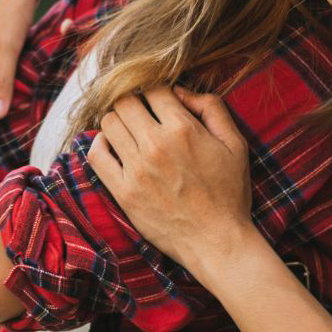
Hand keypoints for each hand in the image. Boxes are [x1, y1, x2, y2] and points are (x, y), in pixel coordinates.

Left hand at [87, 86, 260, 285]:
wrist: (217, 241)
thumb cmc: (229, 193)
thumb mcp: (234, 144)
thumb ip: (211, 108)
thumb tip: (179, 90)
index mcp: (183, 129)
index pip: (153, 90)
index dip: (156, 92)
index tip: (159, 102)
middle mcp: (156, 145)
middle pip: (125, 101)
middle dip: (134, 102)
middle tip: (142, 115)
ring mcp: (137, 169)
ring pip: (109, 122)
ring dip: (118, 121)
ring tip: (130, 131)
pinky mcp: (123, 192)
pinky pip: (96, 155)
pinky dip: (99, 144)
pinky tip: (112, 146)